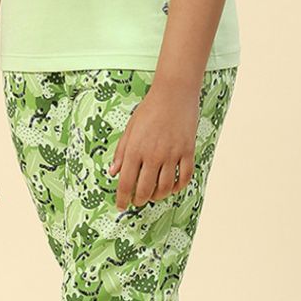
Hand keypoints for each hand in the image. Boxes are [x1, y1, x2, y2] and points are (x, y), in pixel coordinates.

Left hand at [107, 81, 198, 209]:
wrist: (174, 94)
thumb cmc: (149, 110)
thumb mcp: (130, 129)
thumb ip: (121, 152)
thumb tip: (113, 172)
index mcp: (135, 149)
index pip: (126, 182)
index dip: (122, 198)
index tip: (121, 206)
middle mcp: (153, 155)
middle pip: (145, 189)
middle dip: (139, 200)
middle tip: (137, 201)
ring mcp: (172, 154)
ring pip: (166, 187)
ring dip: (158, 196)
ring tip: (153, 195)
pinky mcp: (187, 152)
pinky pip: (184, 177)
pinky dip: (178, 187)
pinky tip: (172, 187)